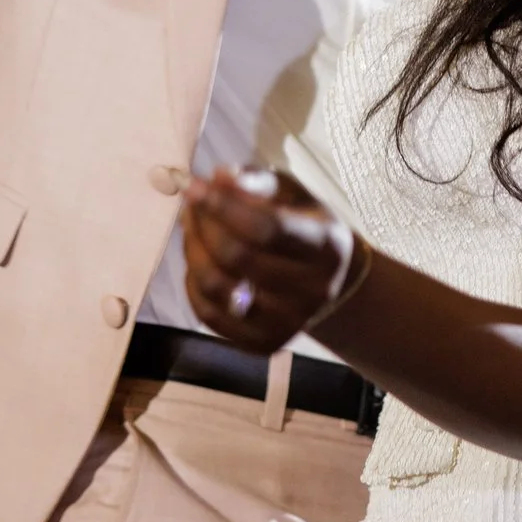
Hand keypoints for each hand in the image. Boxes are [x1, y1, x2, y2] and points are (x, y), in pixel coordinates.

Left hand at [181, 168, 356, 354]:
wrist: (329, 282)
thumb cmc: (303, 225)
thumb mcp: (292, 194)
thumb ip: (258, 182)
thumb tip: (219, 177)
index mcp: (326, 246)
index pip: (267, 229)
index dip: (223, 206)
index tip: (194, 187)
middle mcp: (313, 290)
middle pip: (236, 258)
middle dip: (203, 224)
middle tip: (191, 205)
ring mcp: (289, 323)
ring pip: (217, 287)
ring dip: (193, 251)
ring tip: (192, 228)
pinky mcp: (264, 343)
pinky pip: (209, 315)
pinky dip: (193, 284)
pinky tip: (199, 261)